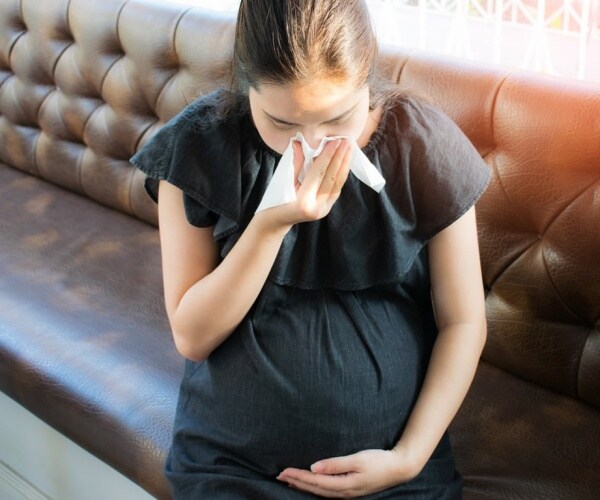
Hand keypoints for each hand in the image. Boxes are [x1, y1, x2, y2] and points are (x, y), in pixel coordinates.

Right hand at [259, 138, 352, 227]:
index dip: (328, 155)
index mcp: (303, 201)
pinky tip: (344, 162)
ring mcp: (323, 210)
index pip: (319, 173)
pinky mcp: (326, 210)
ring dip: (345, 165)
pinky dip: (341, 174)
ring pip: (338, 184)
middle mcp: (316, 207)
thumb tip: (298, 142)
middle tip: (347, 140)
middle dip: (340, 157)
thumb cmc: (275, 201)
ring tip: (349, 149)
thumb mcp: (283, 182)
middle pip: (332, 178)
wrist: (276, 222)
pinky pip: (337, 189)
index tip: (335, 141)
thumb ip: (295, 163)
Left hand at [276, 447, 421, 497]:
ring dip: (303, 486)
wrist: (399, 468)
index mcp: (344, 485)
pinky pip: (327, 491)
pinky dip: (314, 487)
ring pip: (319, 492)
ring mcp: (347, 493)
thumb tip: (313, 468)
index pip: (314, 482)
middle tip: (279, 476)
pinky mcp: (351, 490)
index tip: (283, 471)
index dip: (298, 477)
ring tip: (289, 481)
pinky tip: (311, 484)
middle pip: (314, 489)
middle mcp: (343, 493)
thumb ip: (335, 464)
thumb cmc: (379, 461)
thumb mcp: (357, 459)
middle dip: (296, 482)